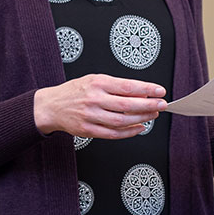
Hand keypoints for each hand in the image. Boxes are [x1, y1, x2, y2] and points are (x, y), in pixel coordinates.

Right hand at [34, 74, 166, 138]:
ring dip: (141, 118)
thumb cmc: (75, 91)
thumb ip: (116, 86)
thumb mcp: (94, 80)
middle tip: (162, 105)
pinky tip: (139, 127)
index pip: (127, 86)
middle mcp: (94, 99)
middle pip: (127, 105)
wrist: (51, 106)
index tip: (160, 91)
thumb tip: (142, 91)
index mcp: (97, 83)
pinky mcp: (88, 130)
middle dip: (148, 105)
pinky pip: (113, 134)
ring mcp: (90, 116)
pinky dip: (129, 132)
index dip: (146, 89)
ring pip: (122, 120)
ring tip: (153, 115)